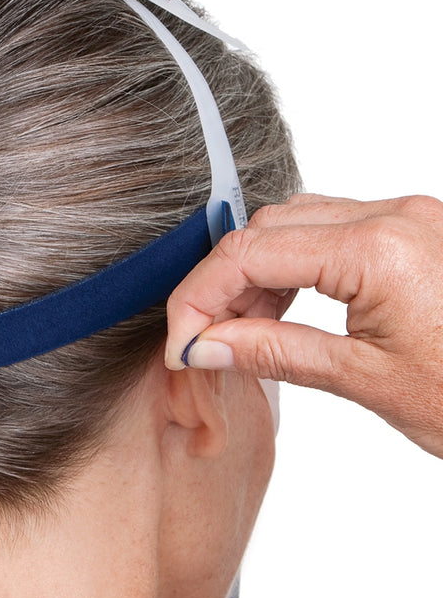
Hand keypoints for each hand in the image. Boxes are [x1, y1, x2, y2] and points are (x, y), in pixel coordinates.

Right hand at [164, 194, 442, 457]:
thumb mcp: (368, 381)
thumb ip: (275, 353)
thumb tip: (205, 346)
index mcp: (382, 249)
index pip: (249, 254)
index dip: (198, 299)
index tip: (182, 343)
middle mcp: (397, 216)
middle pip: (266, 227)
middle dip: (220, 283)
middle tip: (203, 341)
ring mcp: (409, 219)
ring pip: (294, 224)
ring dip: (253, 275)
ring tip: (239, 333)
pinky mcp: (414, 233)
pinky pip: (330, 232)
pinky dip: (291, 269)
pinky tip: (279, 312)